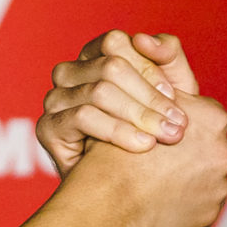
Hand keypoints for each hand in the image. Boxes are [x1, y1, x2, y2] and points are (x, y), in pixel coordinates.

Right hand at [39, 31, 201, 175]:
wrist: (127, 187)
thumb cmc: (152, 133)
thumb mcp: (169, 94)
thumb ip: (168, 60)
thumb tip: (146, 39)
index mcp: (94, 57)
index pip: (116, 43)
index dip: (148, 68)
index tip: (176, 97)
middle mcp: (70, 73)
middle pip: (110, 67)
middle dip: (150, 96)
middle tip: (179, 124)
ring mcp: (55, 98)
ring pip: (100, 92)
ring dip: (140, 115)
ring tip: (168, 136)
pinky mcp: (47, 126)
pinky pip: (84, 117)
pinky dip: (118, 131)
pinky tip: (143, 145)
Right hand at [72, 89, 226, 226]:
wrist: (110, 201)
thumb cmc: (118, 153)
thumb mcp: (139, 109)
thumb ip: (161, 102)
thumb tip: (167, 95)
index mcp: (212, 117)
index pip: (203, 114)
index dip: (178, 122)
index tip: (161, 133)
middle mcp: (224, 150)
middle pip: (209, 146)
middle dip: (190, 151)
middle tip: (160, 159)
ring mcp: (220, 184)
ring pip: (207, 175)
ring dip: (189, 177)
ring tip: (158, 182)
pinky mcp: (211, 211)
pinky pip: (202, 203)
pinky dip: (187, 202)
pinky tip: (162, 201)